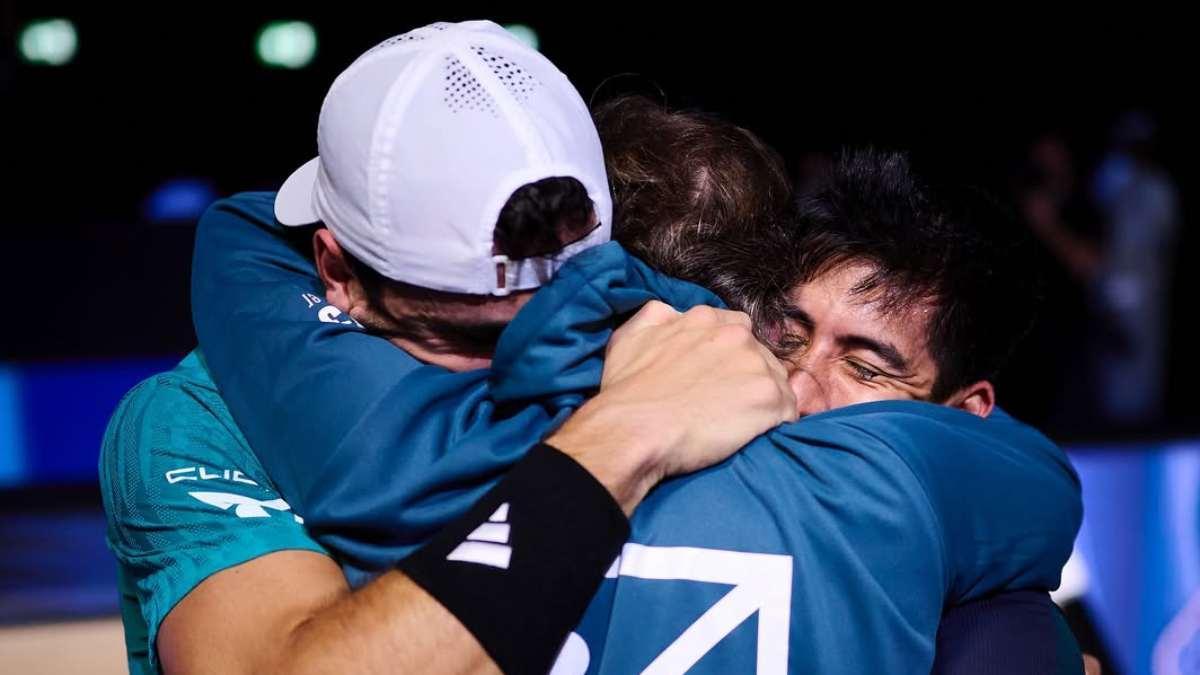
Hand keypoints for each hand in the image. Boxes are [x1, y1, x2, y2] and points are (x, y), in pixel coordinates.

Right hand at [549, 301, 796, 512]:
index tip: (717, 379)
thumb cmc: (626, 391)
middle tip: (727, 404)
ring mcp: (756, 366)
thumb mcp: (630, 335)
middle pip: (760, 355)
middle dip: (748, 376)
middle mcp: (736, 335)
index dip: (729, 357)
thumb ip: (657, 315)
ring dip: (764, 400)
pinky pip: (789, 411)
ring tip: (741, 423)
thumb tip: (672, 315)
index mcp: (705, 319)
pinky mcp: (768, 399)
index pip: (735, 330)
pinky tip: (756, 435)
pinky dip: (777, 423)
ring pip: (777, 381)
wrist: (633, 430)